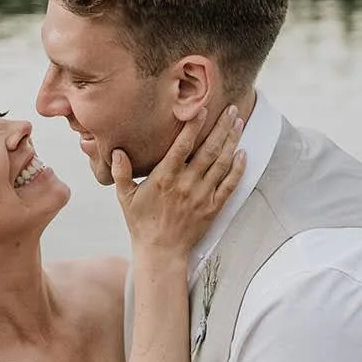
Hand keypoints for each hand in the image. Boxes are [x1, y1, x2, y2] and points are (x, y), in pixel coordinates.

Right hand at [112, 104, 245, 256]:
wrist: (161, 252)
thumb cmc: (141, 223)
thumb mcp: (125, 197)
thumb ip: (120, 172)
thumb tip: (117, 151)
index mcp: (164, 178)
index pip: (182, 146)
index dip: (193, 126)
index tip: (202, 108)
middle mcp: (186, 184)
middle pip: (208, 150)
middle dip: (221, 127)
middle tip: (231, 109)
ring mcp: (202, 196)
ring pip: (222, 163)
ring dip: (232, 142)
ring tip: (239, 123)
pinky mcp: (213, 208)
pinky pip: (229, 185)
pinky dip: (238, 169)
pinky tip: (244, 154)